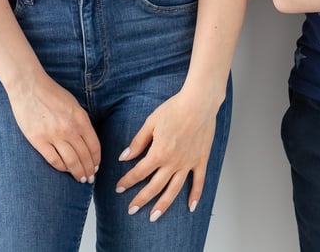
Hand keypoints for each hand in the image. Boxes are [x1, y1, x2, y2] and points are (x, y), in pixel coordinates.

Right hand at [6, 71, 100, 183]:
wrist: (28, 86)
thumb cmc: (51, 93)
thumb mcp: (74, 104)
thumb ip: (81, 122)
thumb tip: (87, 140)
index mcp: (81, 119)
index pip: (94, 146)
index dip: (97, 159)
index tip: (96, 166)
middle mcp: (70, 129)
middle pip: (84, 156)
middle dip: (89, 170)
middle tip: (90, 178)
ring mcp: (54, 136)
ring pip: (71, 162)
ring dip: (78, 173)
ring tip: (80, 178)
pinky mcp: (39, 141)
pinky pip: (54, 160)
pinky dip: (62, 168)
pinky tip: (65, 170)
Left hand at [115, 89, 218, 220]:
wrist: (199, 103)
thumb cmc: (174, 109)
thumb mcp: (151, 123)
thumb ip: (138, 142)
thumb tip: (124, 157)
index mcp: (158, 153)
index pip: (139, 172)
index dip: (127, 181)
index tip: (119, 187)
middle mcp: (173, 163)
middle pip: (154, 187)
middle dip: (141, 199)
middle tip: (131, 209)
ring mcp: (188, 164)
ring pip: (174, 190)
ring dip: (163, 205)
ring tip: (154, 216)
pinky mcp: (200, 160)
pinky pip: (198, 182)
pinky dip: (195, 196)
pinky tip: (190, 207)